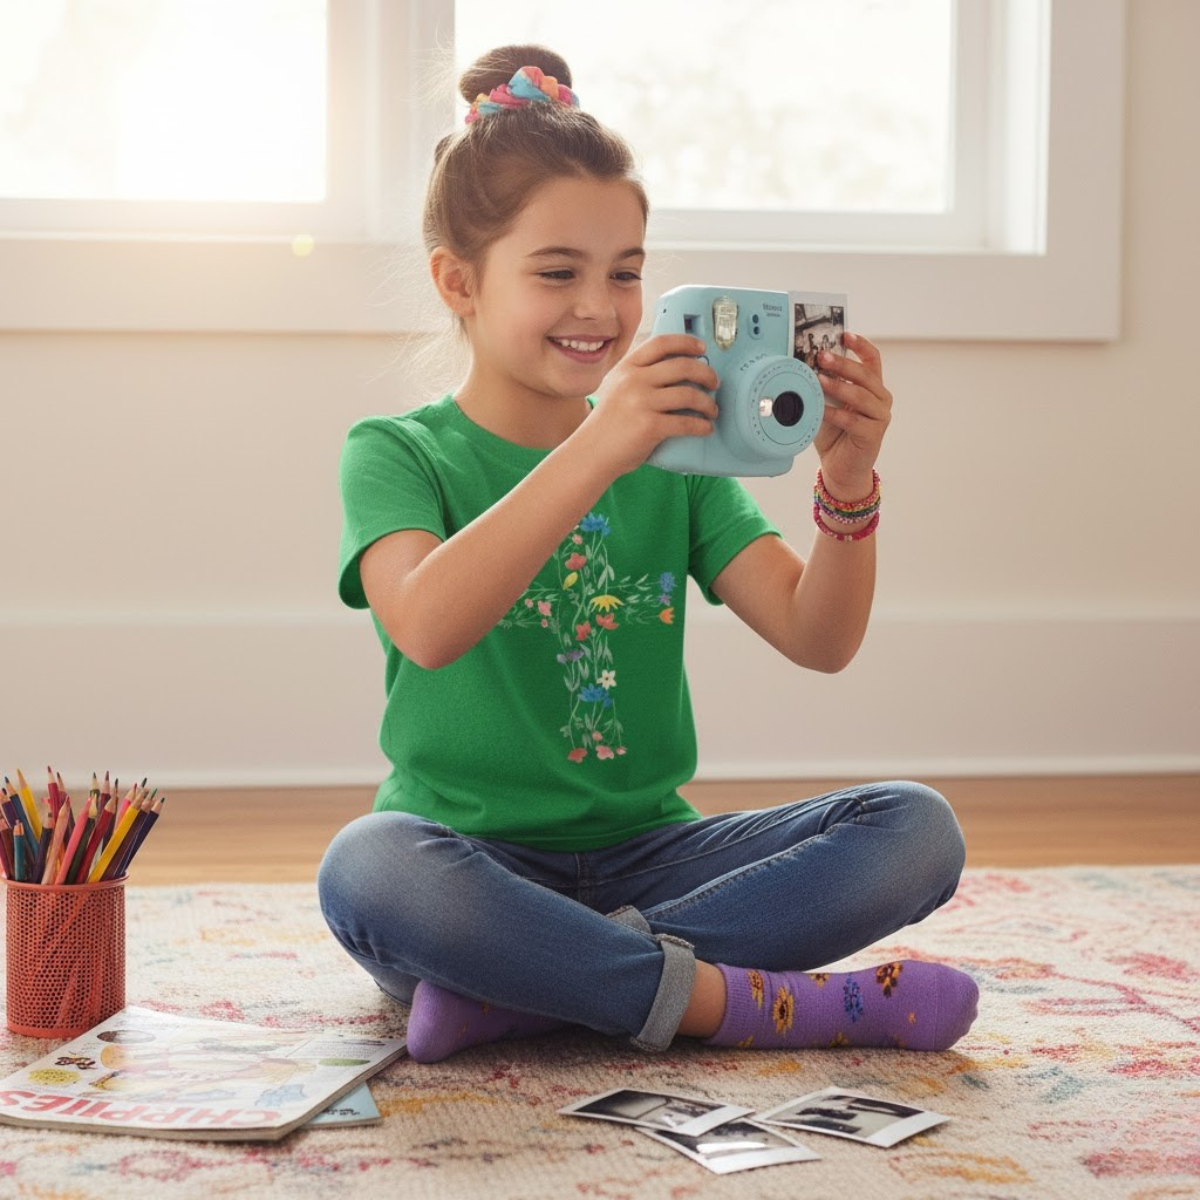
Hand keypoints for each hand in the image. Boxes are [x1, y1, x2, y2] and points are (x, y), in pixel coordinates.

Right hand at [585, 335, 720, 475]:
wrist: (592, 452)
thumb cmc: (609, 423)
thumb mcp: (617, 388)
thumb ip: (639, 376)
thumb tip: (678, 369)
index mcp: (627, 368)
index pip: (661, 343)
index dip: (686, 342)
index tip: (701, 347)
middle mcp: (634, 381)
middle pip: (682, 366)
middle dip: (706, 373)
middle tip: (714, 383)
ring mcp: (641, 403)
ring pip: (689, 394)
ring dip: (707, 403)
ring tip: (712, 410)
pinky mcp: (650, 426)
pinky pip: (686, 422)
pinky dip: (701, 426)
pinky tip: (706, 428)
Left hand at [812, 332, 891, 496]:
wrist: (839, 468)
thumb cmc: (833, 433)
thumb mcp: (826, 404)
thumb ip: (823, 386)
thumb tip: (805, 364)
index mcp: (872, 387)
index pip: (873, 360)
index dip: (861, 345)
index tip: (844, 334)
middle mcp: (880, 399)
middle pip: (865, 375)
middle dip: (842, 363)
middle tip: (821, 355)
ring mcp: (880, 416)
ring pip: (860, 395)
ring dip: (838, 386)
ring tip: (818, 379)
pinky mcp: (873, 434)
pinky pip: (853, 420)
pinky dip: (834, 414)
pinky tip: (820, 410)